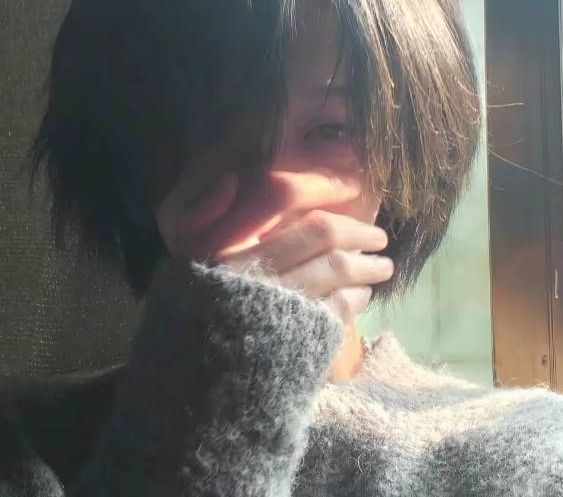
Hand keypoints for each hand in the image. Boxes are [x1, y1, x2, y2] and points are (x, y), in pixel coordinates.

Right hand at [154, 151, 392, 325]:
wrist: (189, 381)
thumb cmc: (184, 308)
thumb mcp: (181, 257)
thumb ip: (201, 215)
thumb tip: (230, 181)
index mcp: (243, 259)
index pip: (310, 232)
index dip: (345, 226)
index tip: (362, 226)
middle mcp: (269, 286)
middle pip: (332, 258)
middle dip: (363, 247)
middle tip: (381, 243)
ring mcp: (285, 319)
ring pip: (339, 286)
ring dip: (366, 274)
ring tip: (381, 270)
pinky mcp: (296, 348)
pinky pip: (337, 318)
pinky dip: (354, 303)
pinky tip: (361, 297)